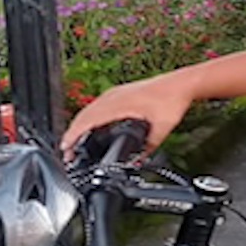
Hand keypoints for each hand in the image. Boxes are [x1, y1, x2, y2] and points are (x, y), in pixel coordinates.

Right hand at [60, 75, 193, 157]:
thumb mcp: (161, 129)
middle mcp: (113, 97)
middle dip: (71, 134)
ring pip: (88, 110)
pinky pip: (96, 106)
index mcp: (119, 104)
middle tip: (67, 152)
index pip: (88, 121)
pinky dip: (88, 118)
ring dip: (78, 125)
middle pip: (83, 116)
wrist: (180, 84)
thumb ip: (148, 148)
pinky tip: (91, 127)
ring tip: (74, 142)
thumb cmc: (172, 99)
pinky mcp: (119, 93)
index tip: (66, 148)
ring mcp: (115, 93)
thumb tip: (138, 161)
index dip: (74, 135)